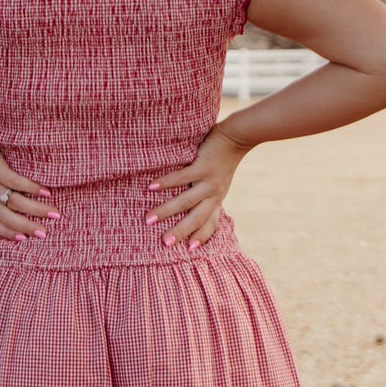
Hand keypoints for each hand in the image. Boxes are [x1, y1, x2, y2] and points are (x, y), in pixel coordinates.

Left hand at [0, 127, 60, 238]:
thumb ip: (2, 190)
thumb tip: (25, 197)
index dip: (10, 234)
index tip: (25, 240)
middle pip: (10, 219)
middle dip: (29, 228)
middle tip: (46, 234)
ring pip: (16, 203)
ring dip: (37, 210)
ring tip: (54, 213)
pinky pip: (16, 183)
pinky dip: (32, 188)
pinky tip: (46, 192)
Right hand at [145, 124, 248, 247]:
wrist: (236, 137)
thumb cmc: (223, 159)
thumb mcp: (218, 182)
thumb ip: (207, 193)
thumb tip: (188, 205)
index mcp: (217, 198)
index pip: (211, 223)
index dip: (202, 236)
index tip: (190, 249)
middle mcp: (214, 194)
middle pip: (197, 218)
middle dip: (180, 231)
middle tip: (164, 243)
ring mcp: (208, 181)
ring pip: (186, 201)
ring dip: (166, 211)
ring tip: (148, 219)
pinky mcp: (203, 166)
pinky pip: (182, 177)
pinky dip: (166, 183)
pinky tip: (151, 187)